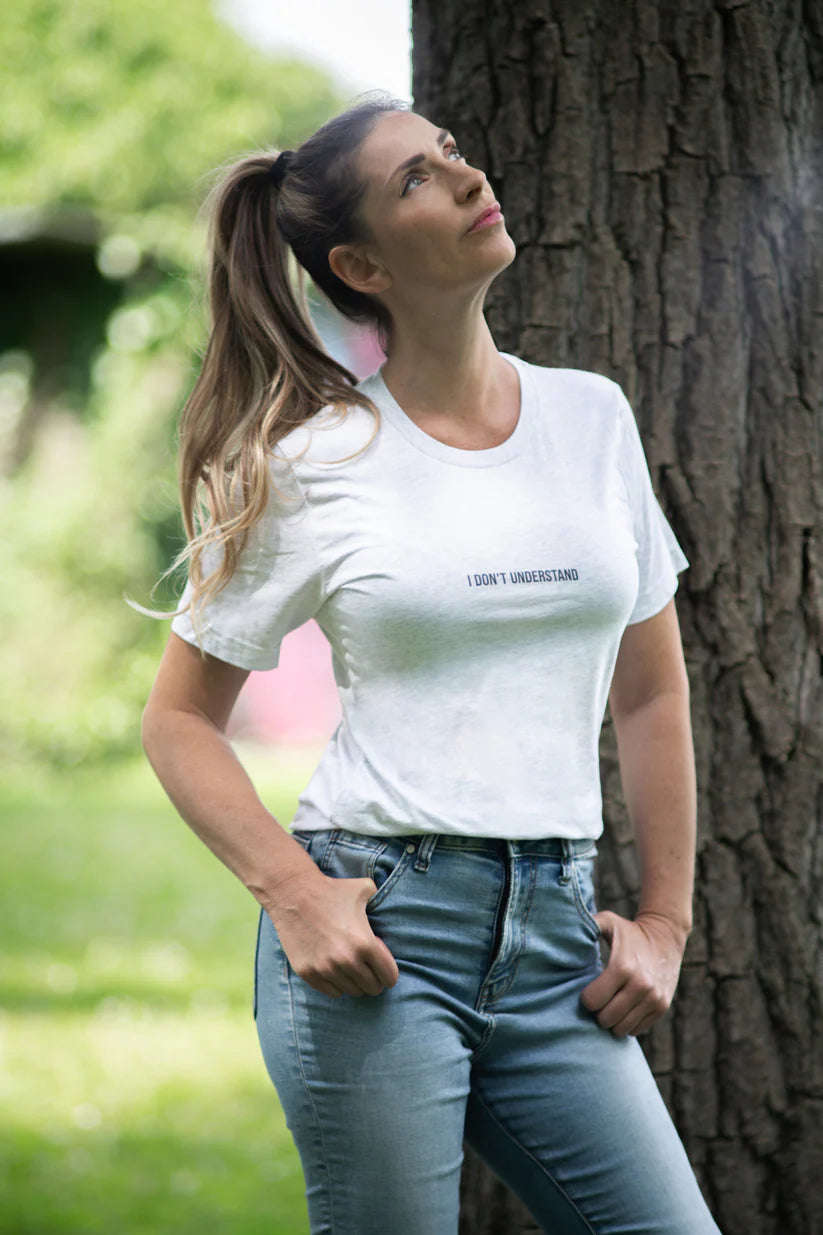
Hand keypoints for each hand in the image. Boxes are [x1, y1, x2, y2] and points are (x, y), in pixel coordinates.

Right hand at [267, 871, 399, 999]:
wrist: (294, 893)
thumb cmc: (332, 890)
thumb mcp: (365, 889)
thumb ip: (382, 898)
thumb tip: (394, 903)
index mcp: (365, 944)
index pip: (389, 977)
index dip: (389, 974)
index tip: (383, 967)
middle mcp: (346, 960)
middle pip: (372, 988)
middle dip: (374, 979)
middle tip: (368, 968)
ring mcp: (325, 969)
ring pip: (352, 992)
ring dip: (355, 982)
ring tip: (351, 967)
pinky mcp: (308, 973)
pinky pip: (332, 992)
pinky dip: (337, 985)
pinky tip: (336, 970)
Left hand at [580, 910, 688, 1037]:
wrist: (666, 937)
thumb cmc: (629, 931)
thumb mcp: (608, 921)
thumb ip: (588, 925)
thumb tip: (563, 930)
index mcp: (623, 967)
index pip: (593, 1000)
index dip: (586, 998)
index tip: (588, 990)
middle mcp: (641, 986)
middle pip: (606, 1019)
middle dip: (597, 1012)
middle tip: (598, 1000)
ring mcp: (653, 999)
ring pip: (621, 1029)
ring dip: (612, 1021)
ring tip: (610, 1005)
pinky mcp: (661, 1007)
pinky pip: (637, 1030)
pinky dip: (627, 1023)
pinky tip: (624, 1008)